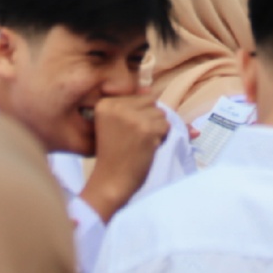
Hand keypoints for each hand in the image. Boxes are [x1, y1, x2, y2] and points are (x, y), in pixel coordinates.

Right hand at [78, 94, 168, 222]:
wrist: (111, 181)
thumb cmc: (113, 155)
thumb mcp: (113, 124)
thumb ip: (131, 106)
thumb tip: (152, 90)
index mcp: (106, 103)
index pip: (138, 97)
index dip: (139, 116)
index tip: (126, 133)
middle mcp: (117, 106)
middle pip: (151, 102)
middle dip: (149, 120)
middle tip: (135, 139)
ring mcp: (132, 117)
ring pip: (161, 114)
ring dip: (157, 129)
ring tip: (141, 144)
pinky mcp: (146, 129)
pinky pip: (166, 126)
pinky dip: (162, 138)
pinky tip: (147, 148)